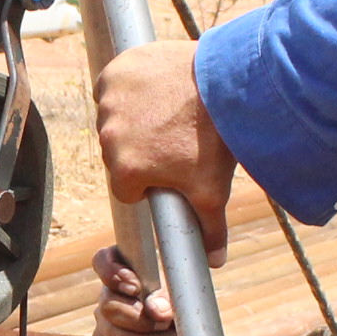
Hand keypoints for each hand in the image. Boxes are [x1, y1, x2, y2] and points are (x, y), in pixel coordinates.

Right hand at [93, 246, 182, 335]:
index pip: (102, 260)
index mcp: (122, 276)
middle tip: (169, 326)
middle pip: (110, 307)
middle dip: (143, 321)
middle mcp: (106, 300)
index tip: (135, 286)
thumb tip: (156, 310)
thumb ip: (167, 297)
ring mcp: (103, 330)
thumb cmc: (180, 308)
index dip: (111, 272)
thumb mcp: (179, 296)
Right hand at [94, 39, 237, 260]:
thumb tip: (215, 263)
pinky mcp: (116, 72)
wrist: (228, 81)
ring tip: (172, 111)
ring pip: (115, 119)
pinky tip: (160, 88)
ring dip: (136, 117)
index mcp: (124, 171)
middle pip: (119, 154)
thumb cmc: (217, 139)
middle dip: (142, 150)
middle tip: (177, 137)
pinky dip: (132, 87)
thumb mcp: (213, 190)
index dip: (149, 182)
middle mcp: (108, 136)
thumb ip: (210, 230)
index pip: (127, 188)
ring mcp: (109, 100)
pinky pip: (115, 86)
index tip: (172, 166)